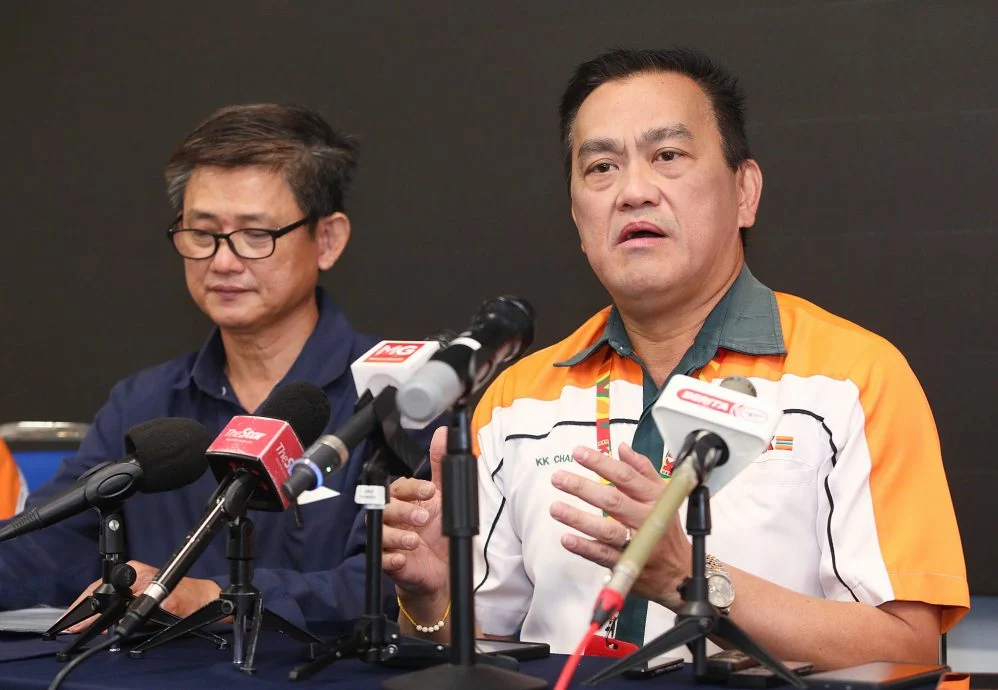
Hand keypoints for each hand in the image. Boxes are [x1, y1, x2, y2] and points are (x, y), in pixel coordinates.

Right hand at [64, 560, 220, 632]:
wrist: (203, 601)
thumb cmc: (190, 599)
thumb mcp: (166, 605)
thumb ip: (142, 607)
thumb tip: (121, 615)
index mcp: (137, 572)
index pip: (102, 586)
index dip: (86, 604)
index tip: (76, 621)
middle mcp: (134, 574)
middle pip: (99, 592)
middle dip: (87, 611)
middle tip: (75, 628)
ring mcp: (135, 582)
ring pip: (106, 598)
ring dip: (95, 613)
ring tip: (83, 627)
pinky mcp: (138, 591)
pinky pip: (115, 602)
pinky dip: (105, 613)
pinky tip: (100, 624)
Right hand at [382, 426, 448, 606]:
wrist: (442, 570)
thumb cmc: (439, 532)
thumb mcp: (445, 497)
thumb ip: (441, 467)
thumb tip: (443, 434)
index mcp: (404, 500)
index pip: (398, 487)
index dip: (412, 488)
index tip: (430, 491)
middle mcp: (393, 518)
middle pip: (384, 508)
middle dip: (403, 511)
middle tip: (424, 518)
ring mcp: (388, 540)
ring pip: (379, 532)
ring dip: (397, 535)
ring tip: (415, 541)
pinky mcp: (388, 563)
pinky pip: (381, 560)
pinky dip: (390, 559)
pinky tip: (403, 559)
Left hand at [549, 443, 691, 609]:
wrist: (680, 571)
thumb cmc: (666, 528)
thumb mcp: (664, 494)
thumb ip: (643, 470)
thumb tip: (623, 448)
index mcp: (655, 498)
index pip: (625, 475)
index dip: (600, 463)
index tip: (578, 453)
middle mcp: (646, 518)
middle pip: (613, 500)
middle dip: (583, 488)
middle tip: (559, 478)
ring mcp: (638, 543)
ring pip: (606, 529)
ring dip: (579, 518)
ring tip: (556, 508)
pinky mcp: (628, 564)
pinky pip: (604, 555)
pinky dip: (584, 547)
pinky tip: (567, 538)